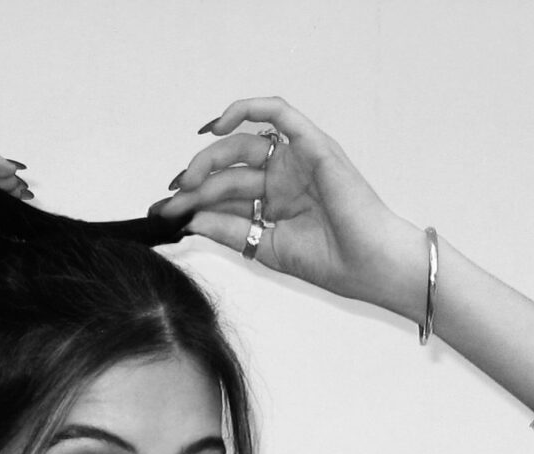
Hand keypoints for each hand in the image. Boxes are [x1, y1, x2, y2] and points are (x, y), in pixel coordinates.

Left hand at [153, 97, 424, 317]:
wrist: (369, 265)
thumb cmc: (332, 261)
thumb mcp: (264, 248)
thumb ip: (228, 230)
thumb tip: (188, 220)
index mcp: (274, 201)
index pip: (225, 191)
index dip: (192, 199)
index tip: (164, 214)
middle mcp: (283, 176)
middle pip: (228, 167)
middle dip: (195, 181)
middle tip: (172, 198)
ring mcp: (297, 159)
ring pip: (242, 144)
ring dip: (210, 158)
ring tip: (188, 180)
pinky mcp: (312, 144)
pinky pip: (278, 112)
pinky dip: (247, 109)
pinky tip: (217, 126)